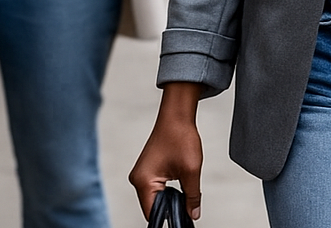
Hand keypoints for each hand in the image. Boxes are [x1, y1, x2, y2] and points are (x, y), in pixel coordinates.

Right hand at [130, 83, 203, 220]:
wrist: (177, 114)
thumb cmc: (181, 136)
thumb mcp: (191, 170)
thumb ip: (192, 196)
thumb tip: (193, 214)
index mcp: (143, 182)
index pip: (153, 213)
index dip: (169, 219)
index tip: (182, 222)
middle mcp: (137, 179)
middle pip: (153, 207)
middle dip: (170, 209)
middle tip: (187, 210)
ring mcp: (141, 174)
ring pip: (155, 198)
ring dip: (169, 199)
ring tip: (184, 197)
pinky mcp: (147, 170)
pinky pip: (155, 188)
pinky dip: (167, 191)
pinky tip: (179, 188)